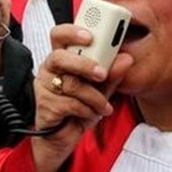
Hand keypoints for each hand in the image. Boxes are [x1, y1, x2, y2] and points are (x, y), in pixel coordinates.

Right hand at [30, 24, 133, 171]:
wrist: (61, 139)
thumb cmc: (77, 110)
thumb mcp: (100, 91)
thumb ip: (112, 75)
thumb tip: (127, 58)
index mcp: (61, 58)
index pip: (59, 36)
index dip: (72, 32)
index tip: (90, 36)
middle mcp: (49, 69)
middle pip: (60, 57)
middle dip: (84, 64)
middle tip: (102, 73)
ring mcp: (44, 86)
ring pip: (71, 84)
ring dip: (94, 97)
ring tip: (103, 105)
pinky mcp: (45, 105)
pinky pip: (70, 103)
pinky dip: (86, 110)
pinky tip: (90, 114)